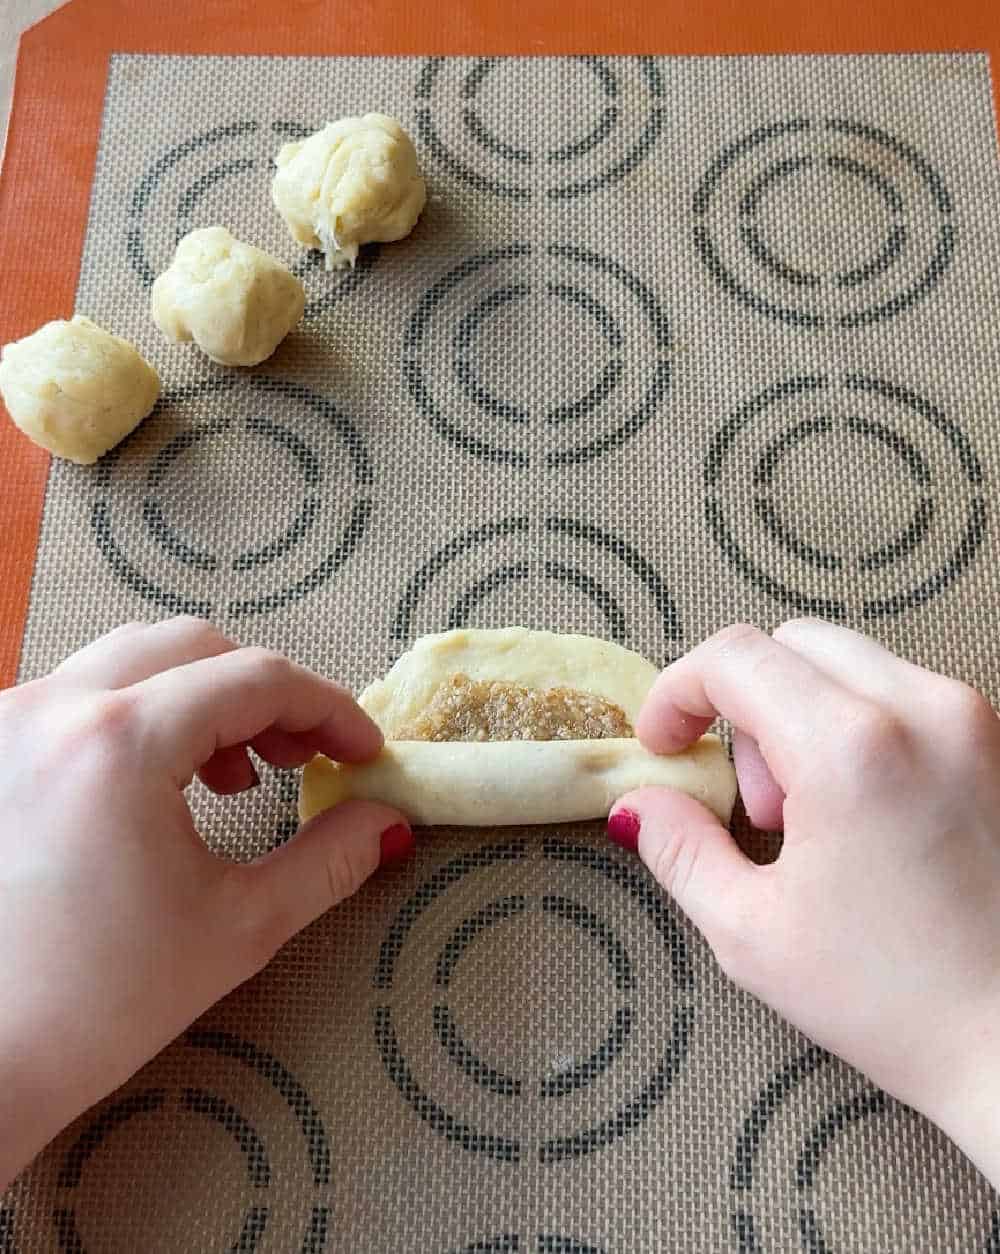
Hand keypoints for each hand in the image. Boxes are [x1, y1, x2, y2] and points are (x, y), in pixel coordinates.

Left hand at [0, 618, 410, 1188]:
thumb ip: (329, 861)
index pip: (254, 680)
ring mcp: (6, 725)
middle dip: (265, 696)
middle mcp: (51, 711)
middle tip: (304, 758)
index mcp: (116, 745)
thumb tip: (385, 822)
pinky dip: (142, 714)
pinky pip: (82, 695)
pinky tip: (164, 782)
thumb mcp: (239, 928)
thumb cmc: (93, 1008)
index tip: (362, 750)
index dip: (328, 708)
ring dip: (202, 699)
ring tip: (236, 776)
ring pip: (131, 661)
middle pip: (192, 648)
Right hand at [609, 620, 999, 1185]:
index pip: (735, 657)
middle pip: (791, 645)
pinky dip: (856, 727)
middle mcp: (921, 710)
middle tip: (752, 803)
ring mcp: (971, 720)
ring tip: (812, 819)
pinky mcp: (996, 742)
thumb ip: (679, 849)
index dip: (677, 692)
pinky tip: (862, 815)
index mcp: (851, 748)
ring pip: (848, 663)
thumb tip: (641, 803)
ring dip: (801, 717)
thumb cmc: (898, 1001)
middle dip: (744, 707)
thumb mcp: (753, 932)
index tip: (664, 743)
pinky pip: (900, 693)